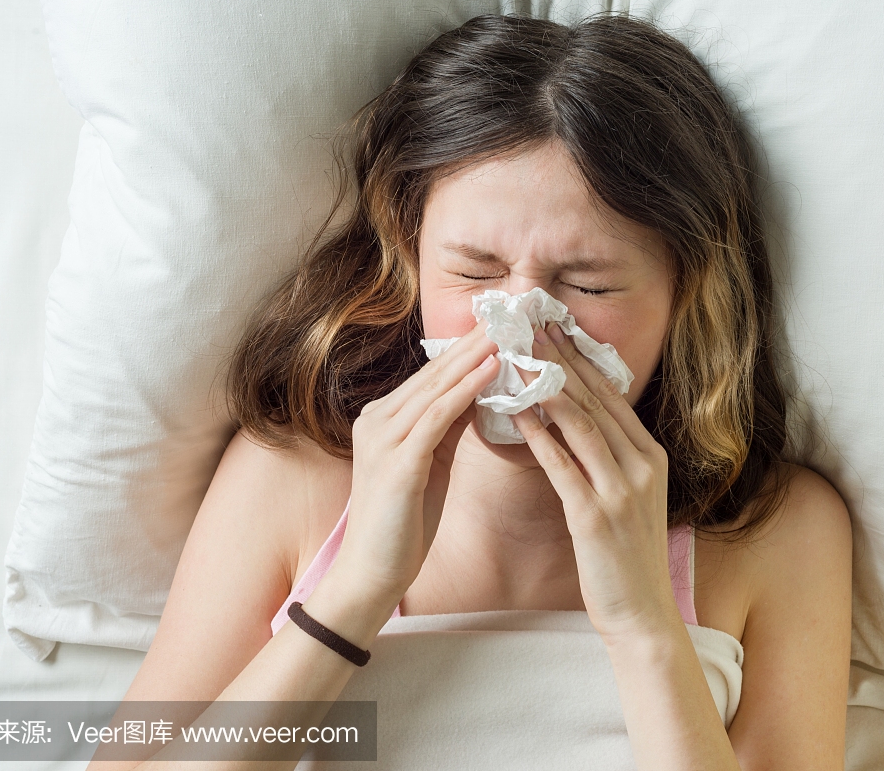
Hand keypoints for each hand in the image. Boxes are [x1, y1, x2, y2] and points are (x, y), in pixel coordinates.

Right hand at [331, 319, 499, 605]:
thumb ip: (447, 428)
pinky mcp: (397, 462)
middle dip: (476, 340)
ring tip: (509, 328)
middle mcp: (378, 419)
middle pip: (436, 371)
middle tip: (512, 309)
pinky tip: (491, 370)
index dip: (469, 347)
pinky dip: (465, 390)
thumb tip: (478, 394)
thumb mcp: (430, 465)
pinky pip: (437, 416)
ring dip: (476, 355)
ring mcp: (384, 438)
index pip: (434, 374)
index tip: (503, 322)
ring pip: (437, 386)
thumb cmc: (403, 525)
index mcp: (385, 419)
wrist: (370, 574)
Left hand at [511, 323, 678, 643]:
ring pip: (583, 424)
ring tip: (520, 356)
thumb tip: (575, 419)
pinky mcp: (596, 516)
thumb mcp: (629, 498)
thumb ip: (610, 458)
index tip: (554, 328)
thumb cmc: (625, 557)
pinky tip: (516, 413)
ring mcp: (622, 491)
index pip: (613, 395)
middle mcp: (642, 466)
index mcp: (650, 457)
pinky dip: (540, 436)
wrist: (641, 614)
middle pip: (598, 400)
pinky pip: (563, 466)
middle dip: (563, 359)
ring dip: (549, 387)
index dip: (582, 358)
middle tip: (531, 325)